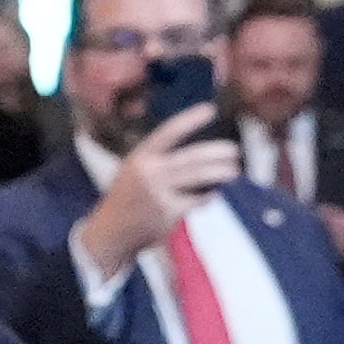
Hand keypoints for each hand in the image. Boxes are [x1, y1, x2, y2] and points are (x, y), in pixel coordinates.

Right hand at [76, 104, 242, 281]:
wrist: (109, 233)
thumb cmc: (126, 200)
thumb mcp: (132, 171)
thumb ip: (158, 160)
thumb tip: (200, 153)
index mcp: (139, 157)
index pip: (168, 132)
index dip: (190, 119)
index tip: (209, 110)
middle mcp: (148, 172)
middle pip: (192, 156)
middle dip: (218, 152)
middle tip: (234, 150)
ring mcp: (158, 193)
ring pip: (200, 177)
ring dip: (221, 172)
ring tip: (233, 171)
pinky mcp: (168, 212)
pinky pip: (197, 200)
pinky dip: (208, 196)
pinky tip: (212, 194)